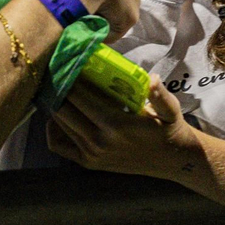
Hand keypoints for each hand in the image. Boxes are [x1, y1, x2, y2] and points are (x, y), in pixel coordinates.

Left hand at [46, 74, 201, 180]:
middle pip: (63, 108)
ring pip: (59, 123)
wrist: (172, 160)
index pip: (79, 96)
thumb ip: (160, 94)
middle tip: (58, 71)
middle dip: (58, 88)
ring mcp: (91, 154)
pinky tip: (59, 115)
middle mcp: (98, 141)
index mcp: (115, 124)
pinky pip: (58, 145)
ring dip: (55, 104)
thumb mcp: (169, 109)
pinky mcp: (88, 163)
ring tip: (56, 86)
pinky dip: (52, 129)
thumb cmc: (168, 128)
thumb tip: (153, 78)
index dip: (69, 76)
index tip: (66, 61)